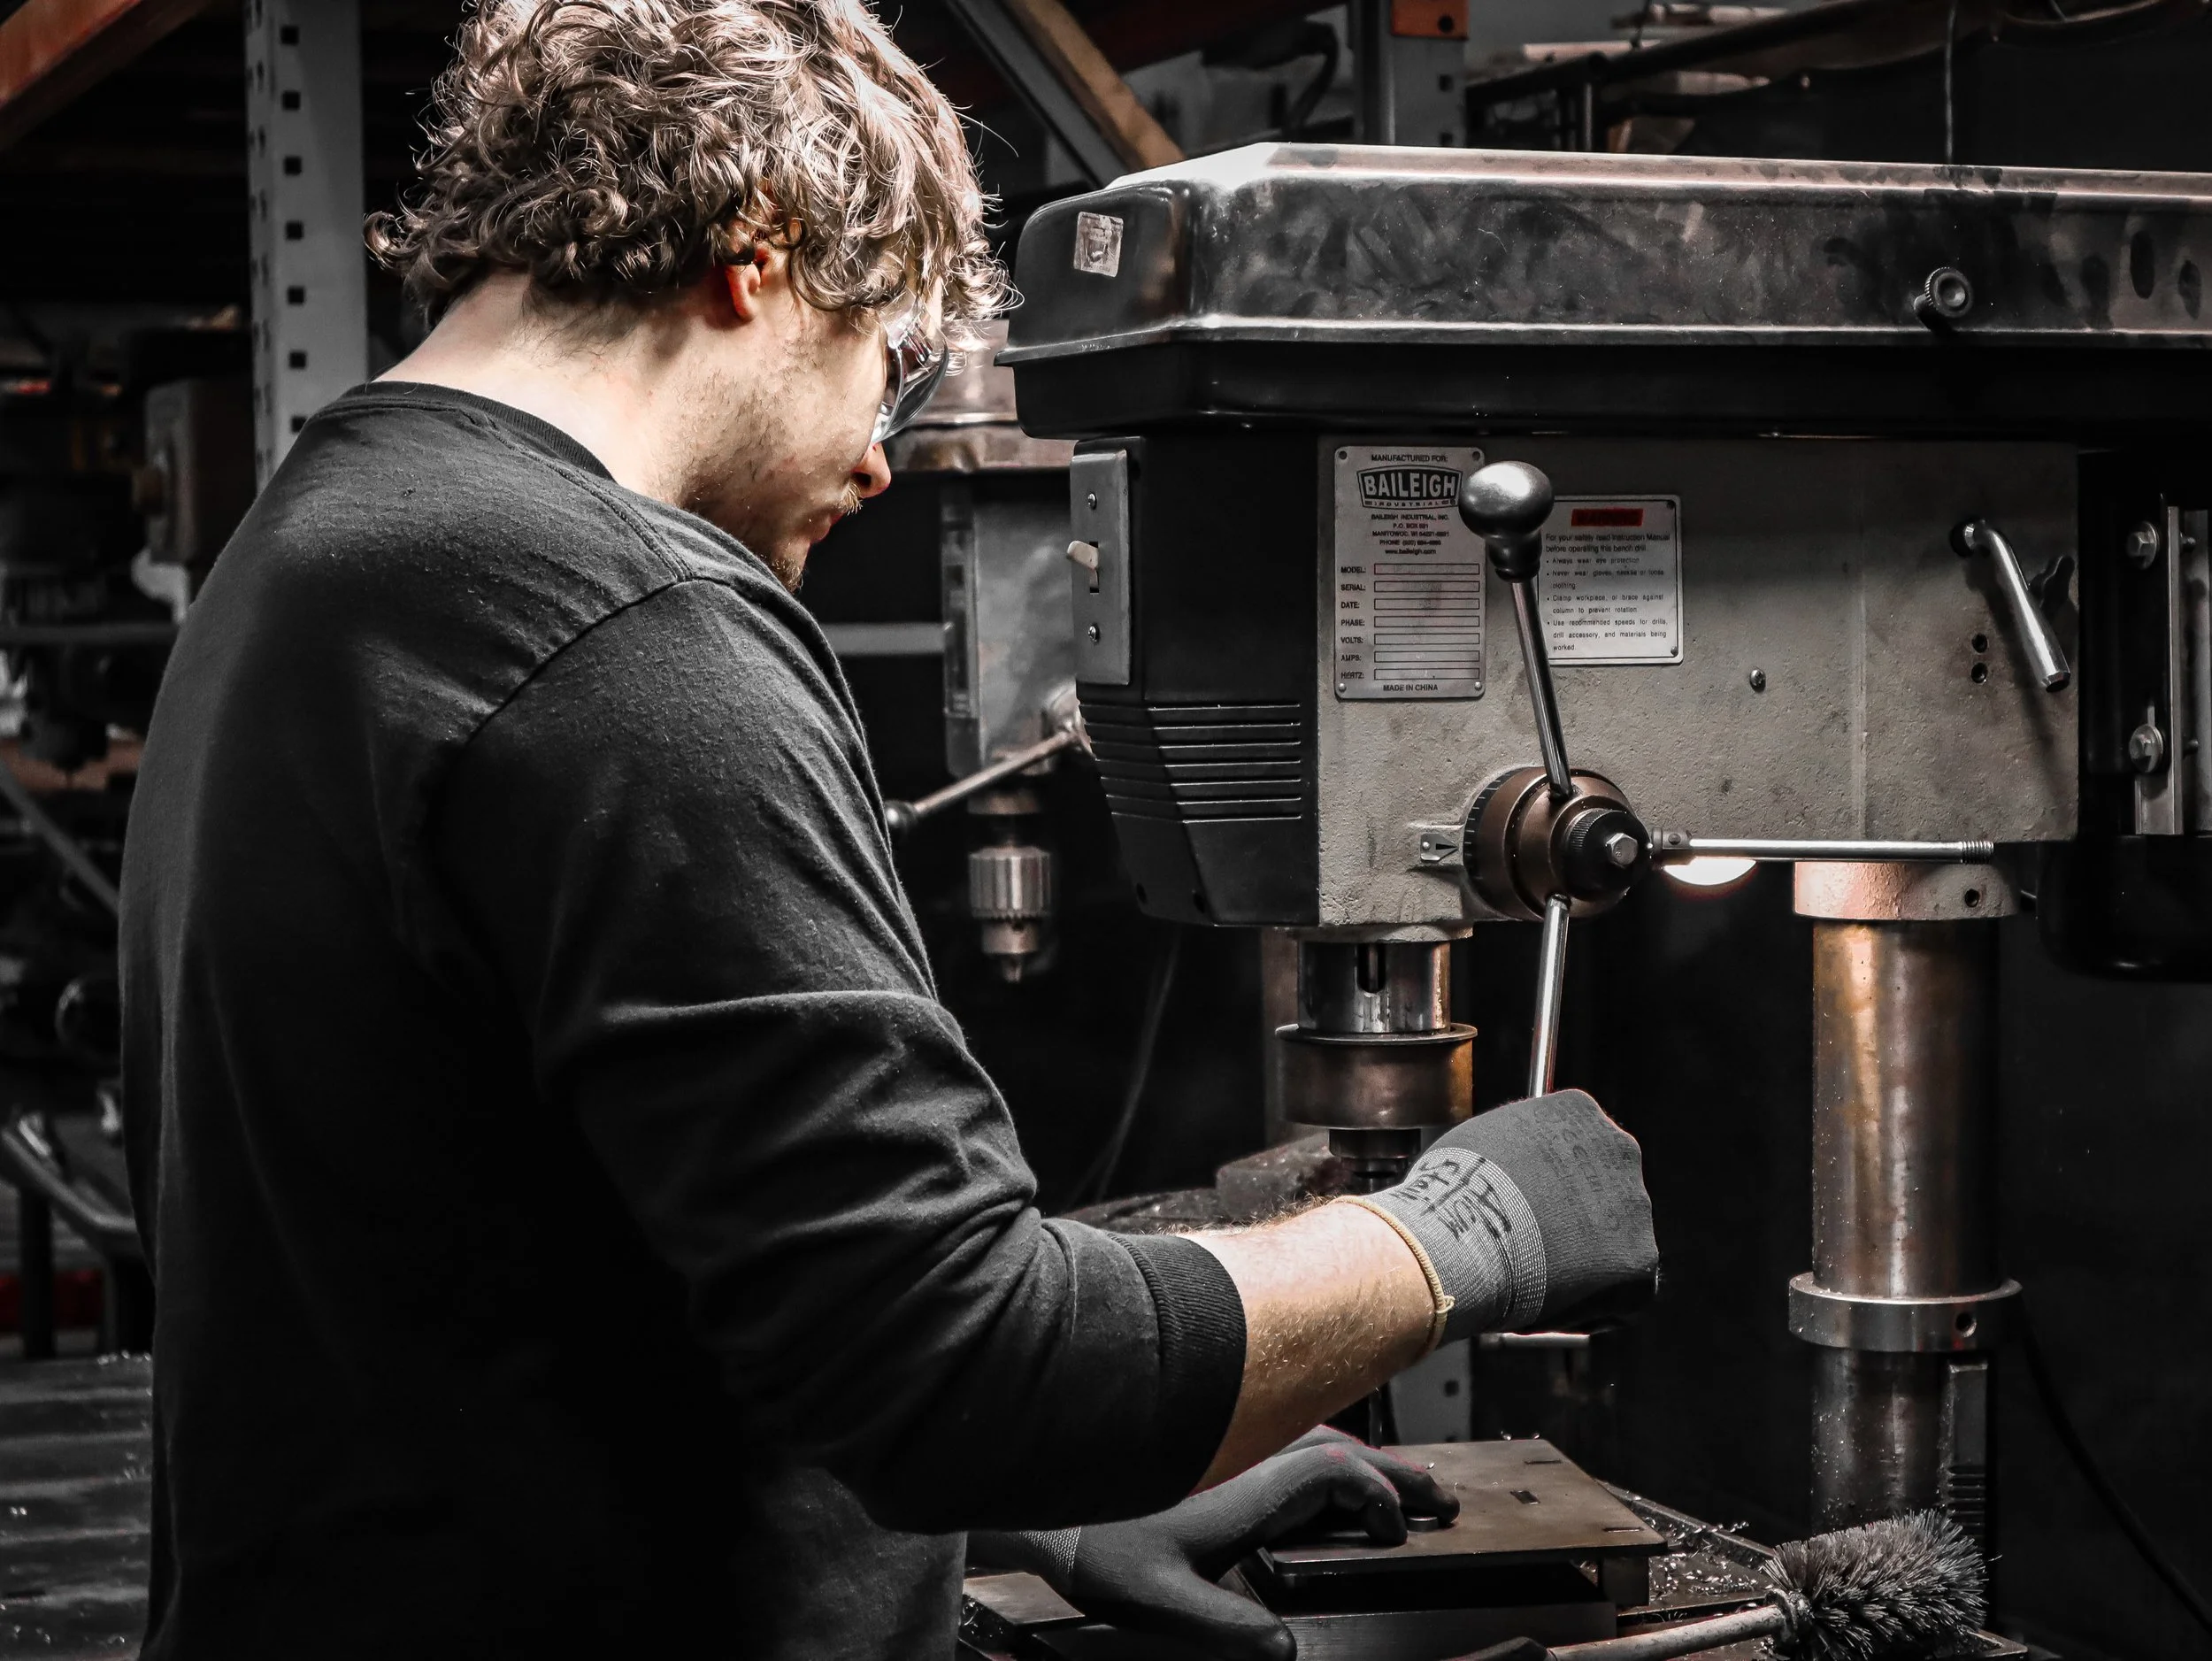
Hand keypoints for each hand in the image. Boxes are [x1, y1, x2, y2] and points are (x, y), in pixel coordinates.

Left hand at [975, 1429, 1455, 1659]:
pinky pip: (1289, 1445)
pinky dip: (1327, 1456)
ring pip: (1314, 1442)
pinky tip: (1331, 1476)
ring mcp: (1232, 1452)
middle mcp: (1245, 1459)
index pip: (1332, 1472)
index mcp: (1245, 1486)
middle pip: (1336, 1449)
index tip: (1394, 1531)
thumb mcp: (1163, 1601)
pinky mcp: (1216, 1454)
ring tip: (1402, 1486)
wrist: (1048, 1504)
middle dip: (1391, 1473)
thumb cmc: (1098, 1545)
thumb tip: (1285, 1648)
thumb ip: (1226, 1627)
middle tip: (1438, 1498)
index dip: (1373, 1495)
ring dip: (1363, 1461)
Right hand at [1358, 1089, 1657, 1339]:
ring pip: (1616, 1238)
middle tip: (1536, 1242)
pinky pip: (1624, 1284)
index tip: (1529, 1204)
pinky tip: (1555, 1298)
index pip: (1576, 1146)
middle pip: (1604, 1189)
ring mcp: (1635, 1203)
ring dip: (1585, 1258)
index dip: (1549, 1183)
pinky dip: (1595, 1298)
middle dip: (1576, 1218)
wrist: (1463, 1241)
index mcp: (1577, 1112)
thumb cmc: (1455, 1192)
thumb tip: (1512, 1166)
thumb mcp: (1482, 1142)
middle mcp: (1618, 1148)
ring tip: (1537, 1275)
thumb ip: (1516, 1150)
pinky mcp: (1640, 1257)